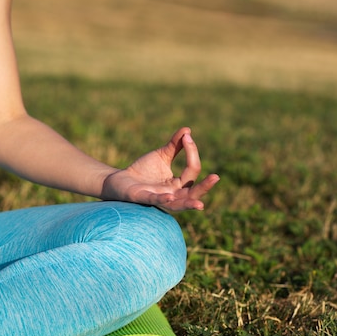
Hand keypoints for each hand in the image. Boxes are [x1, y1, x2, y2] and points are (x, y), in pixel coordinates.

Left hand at [100, 127, 219, 210]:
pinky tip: (169, 197)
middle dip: (205, 187)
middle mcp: (173, 194)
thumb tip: (187, 130)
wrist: (120, 179)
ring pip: (178, 205)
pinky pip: (156, 201)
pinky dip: (163, 199)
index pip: (192, 171)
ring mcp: (160, 198)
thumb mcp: (162, 155)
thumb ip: (175, 145)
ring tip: (200, 204)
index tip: (187, 136)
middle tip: (216, 177)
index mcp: (178, 184)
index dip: (192, 152)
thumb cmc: (143, 170)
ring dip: (189, 204)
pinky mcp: (144, 198)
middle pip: (193, 193)